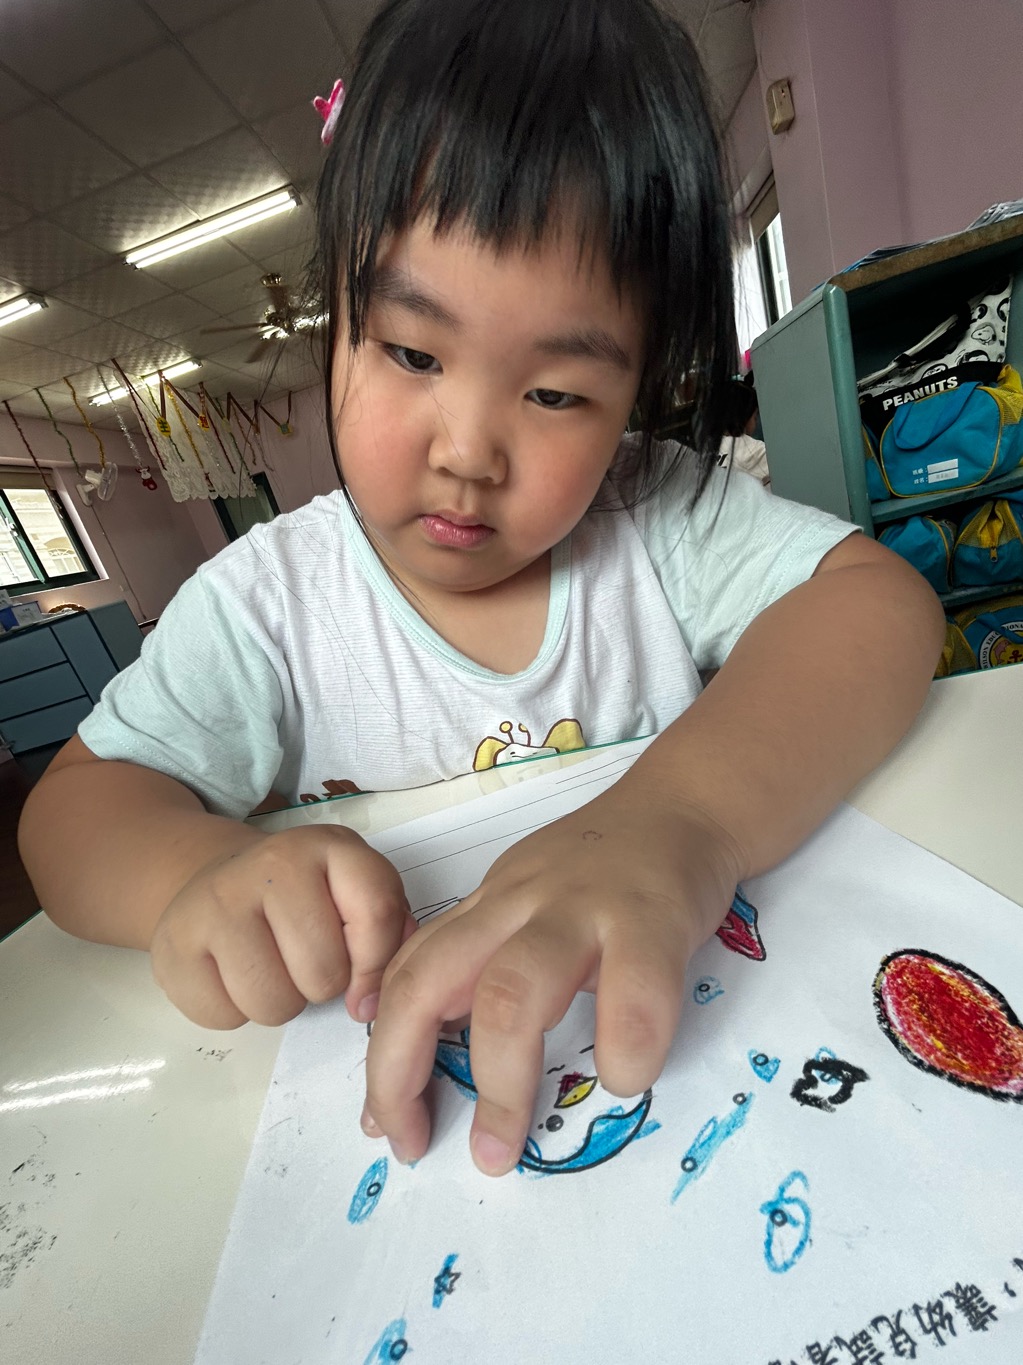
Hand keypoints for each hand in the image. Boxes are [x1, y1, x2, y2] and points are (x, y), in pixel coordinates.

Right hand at [151, 825, 414, 1028]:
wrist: (215, 874)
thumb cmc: (302, 895)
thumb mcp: (355, 890)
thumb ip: (386, 930)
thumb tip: (373, 997)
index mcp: (326, 846)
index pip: (375, 913)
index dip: (378, 964)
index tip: (364, 984)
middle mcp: (267, 864)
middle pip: (323, 973)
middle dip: (323, 984)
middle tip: (305, 962)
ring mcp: (213, 902)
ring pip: (273, 1003)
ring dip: (281, 1002)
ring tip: (273, 969)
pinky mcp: (171, 945)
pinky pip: (223, 1016)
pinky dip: (235, 1011)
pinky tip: (232, 974)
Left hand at [362, 787, 743, 1174]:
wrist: (684, 807)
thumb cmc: (603, 870)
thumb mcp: (523, 904)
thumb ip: (482, 961)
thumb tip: (431, 1045)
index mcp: (485, 909)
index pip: (407, 977)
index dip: (382, 1055)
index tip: (382, 1123)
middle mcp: (518, 906)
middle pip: (430, 982)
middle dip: (403, 1071)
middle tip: (415, 1144)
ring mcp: (582, 911)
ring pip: (513, 991)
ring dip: (500, 1081)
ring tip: (501, 1147)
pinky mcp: (652, 919)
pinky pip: (632, 995)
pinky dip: (624, 1050)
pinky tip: (624, 1076)